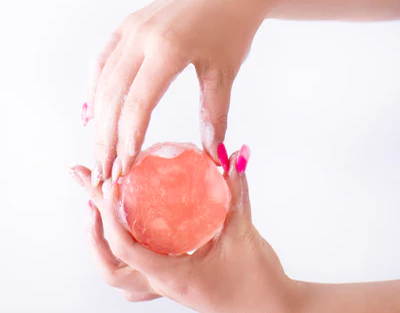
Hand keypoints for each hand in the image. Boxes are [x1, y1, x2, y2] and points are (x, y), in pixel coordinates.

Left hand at [70, 146, 298, 312]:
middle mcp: (163, 285)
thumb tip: (234, 156)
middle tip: (90, 197)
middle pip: (109, 268)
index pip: (125, 248)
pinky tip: (129, 233)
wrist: (270, 310)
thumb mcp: (244, 233)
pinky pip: (134, 277)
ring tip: (97, 214)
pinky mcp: (172, 285)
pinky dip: (121, 254)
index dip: (110, 217)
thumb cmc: (257, 281)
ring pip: (117, 276)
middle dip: (93, 232)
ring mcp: (165, 288)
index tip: (108, 187)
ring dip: (101, 246)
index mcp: (174, 275)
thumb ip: (237, 192)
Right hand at [82, 0, 269, 185]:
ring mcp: (130, 29)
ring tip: (98, 148)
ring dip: (97, 118)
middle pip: (112, 96)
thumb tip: (212, 153)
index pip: (138, 104)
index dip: (128, 139)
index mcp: (167, 49)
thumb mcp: (224, 71)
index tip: (124, 168)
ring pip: (102, 80)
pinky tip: (91, 111)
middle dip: (107, 137)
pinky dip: (93, 88)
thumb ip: (214, 114)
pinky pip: (101, 60)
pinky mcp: (127, 26)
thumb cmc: (230, 26)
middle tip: (106, 169)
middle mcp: (141, 38)